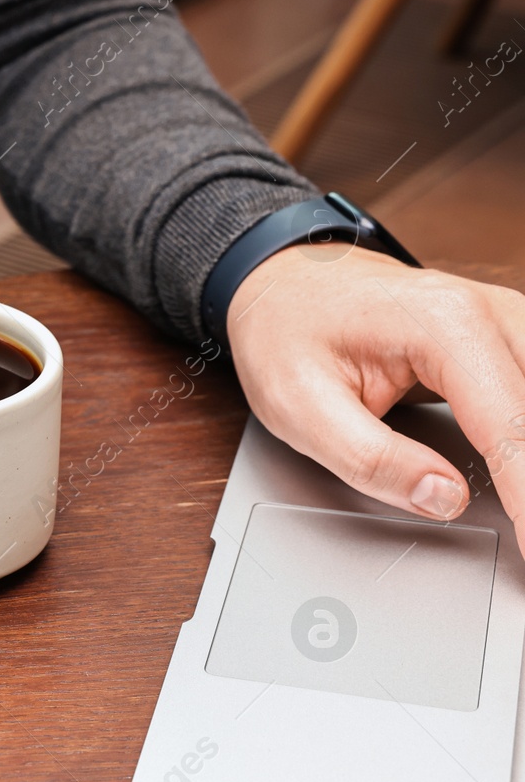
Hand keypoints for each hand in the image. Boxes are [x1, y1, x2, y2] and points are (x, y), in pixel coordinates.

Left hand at [228, 245, 524, 552]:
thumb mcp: (300, 406)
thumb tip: (443, 498)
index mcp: (444, 326)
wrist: (281, 284)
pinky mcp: (508, 337)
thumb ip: (372, 459)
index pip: (513, 429)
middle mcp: (490, 313)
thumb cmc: (285, 333)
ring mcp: (507, 320)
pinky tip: (524, 470)